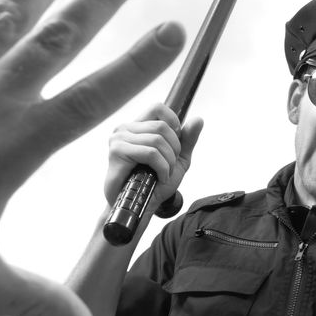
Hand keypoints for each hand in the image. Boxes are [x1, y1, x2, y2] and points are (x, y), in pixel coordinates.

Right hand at [104, 103, 202, 217]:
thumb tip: (198, 119)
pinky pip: (150, 153)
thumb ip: (188, 140)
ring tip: (164, 174)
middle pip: (162, 127)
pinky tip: (159, 178)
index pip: (158, 108)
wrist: (140, 207)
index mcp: (137, 127)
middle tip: (170, 165)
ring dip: (168, 161)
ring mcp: (119, 139)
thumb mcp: (178, 160)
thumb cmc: (155, 183)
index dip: (174, 123)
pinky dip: (162, 168)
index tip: (176, 144)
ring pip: (157, 140)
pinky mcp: (117, 153)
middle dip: (174, 149)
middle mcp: (125, 129)